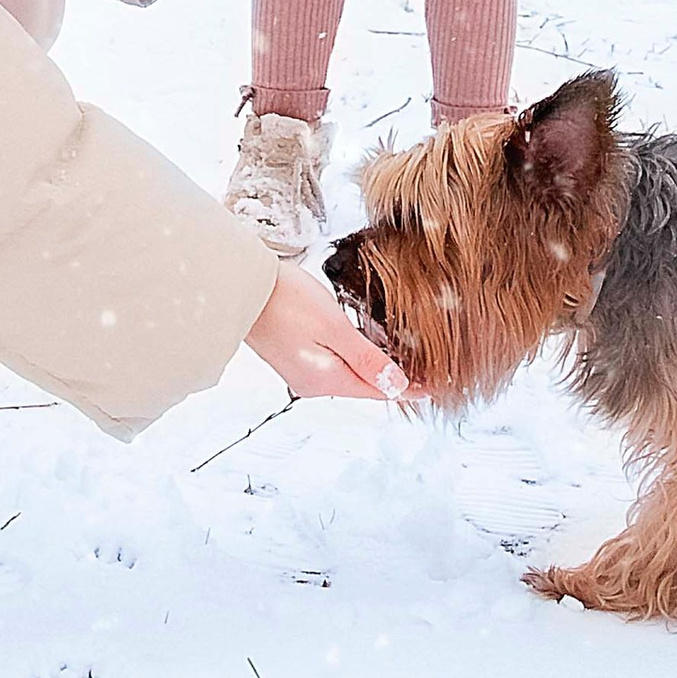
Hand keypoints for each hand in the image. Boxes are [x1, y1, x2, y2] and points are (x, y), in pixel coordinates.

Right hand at [247, 263, 410, 403]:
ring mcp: (302, 372)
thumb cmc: (285, 301)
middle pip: (364, 386)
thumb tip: (397, 386)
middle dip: (393, 379)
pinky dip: (355, 358)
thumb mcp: (334, 328)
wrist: (242, 286)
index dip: (408, 388)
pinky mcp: (295, 357)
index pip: (378, 391)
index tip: (434, 388)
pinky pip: (334, 364)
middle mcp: (313, 383)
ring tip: (402, 358)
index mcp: (325, 381)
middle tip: (425, 370)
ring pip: (350, 374)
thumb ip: (367, 358)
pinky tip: (366, 346)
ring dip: (374, 367)